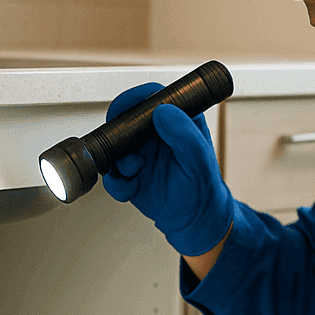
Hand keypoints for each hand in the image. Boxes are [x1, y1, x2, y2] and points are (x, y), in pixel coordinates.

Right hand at [101, 82, 233, 256]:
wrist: (194, 218)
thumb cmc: (203, 186)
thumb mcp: (200, 159)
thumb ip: (185, 134)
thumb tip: (163, 110)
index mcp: (174, 121)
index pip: (151, 96)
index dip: (135, 98)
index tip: (125, 107)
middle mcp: (153, 134)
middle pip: (123, 119)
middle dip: (117, 134)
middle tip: (126, 149)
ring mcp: (138, 153)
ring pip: (113, 147)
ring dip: (118, 161)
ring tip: (135, 172)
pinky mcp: (128, 175)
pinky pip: (111, 175)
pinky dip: (116, 184)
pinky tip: (131, 189)